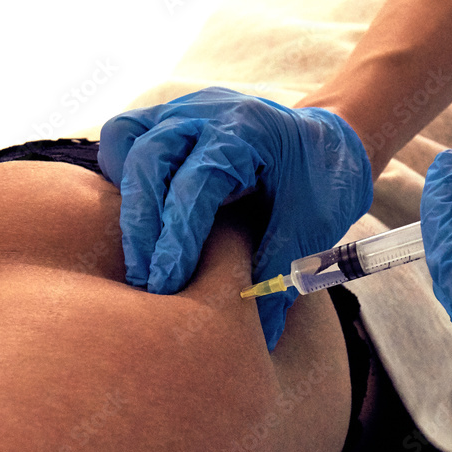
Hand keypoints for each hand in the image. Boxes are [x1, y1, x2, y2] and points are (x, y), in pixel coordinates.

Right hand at [98, 87, 373, 349]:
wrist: (329, 144)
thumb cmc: (323, 184)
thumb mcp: (312, 229)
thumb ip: (281, 278)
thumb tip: (259, 340)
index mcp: (248, 129)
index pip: (196, 183)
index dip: (176, 237)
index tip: (166, 285)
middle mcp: (209, 111)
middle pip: (150, 158)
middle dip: (142, 224)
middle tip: (147, 281)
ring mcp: (183, 111)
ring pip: (125, 140)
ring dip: (127, 198)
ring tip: (139, 252)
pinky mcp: (167, 122)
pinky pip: (125, 139)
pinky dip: (123, 177)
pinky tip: (141, 220)